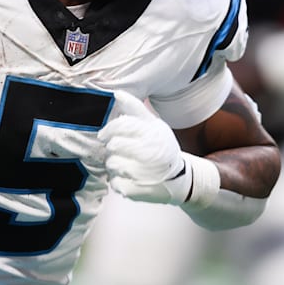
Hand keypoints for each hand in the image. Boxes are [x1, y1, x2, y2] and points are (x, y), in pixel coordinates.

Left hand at [98, 91, 218, 206]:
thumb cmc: (162, 148)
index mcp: (153, 134)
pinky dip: (117, 181)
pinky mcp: (137, 191)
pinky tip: (128, 178)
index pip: (123, 126)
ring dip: (113, 165)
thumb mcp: (154, 125)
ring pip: (112, 164)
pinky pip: (115, 183)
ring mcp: (143, 173)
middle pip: (114, 146)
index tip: (104, 135)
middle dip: (112, 148)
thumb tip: (116, 93)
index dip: (109, 130)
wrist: (180, 179)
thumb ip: (135, 109)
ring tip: (124, 164)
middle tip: (117, 151)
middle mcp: (150, 153)